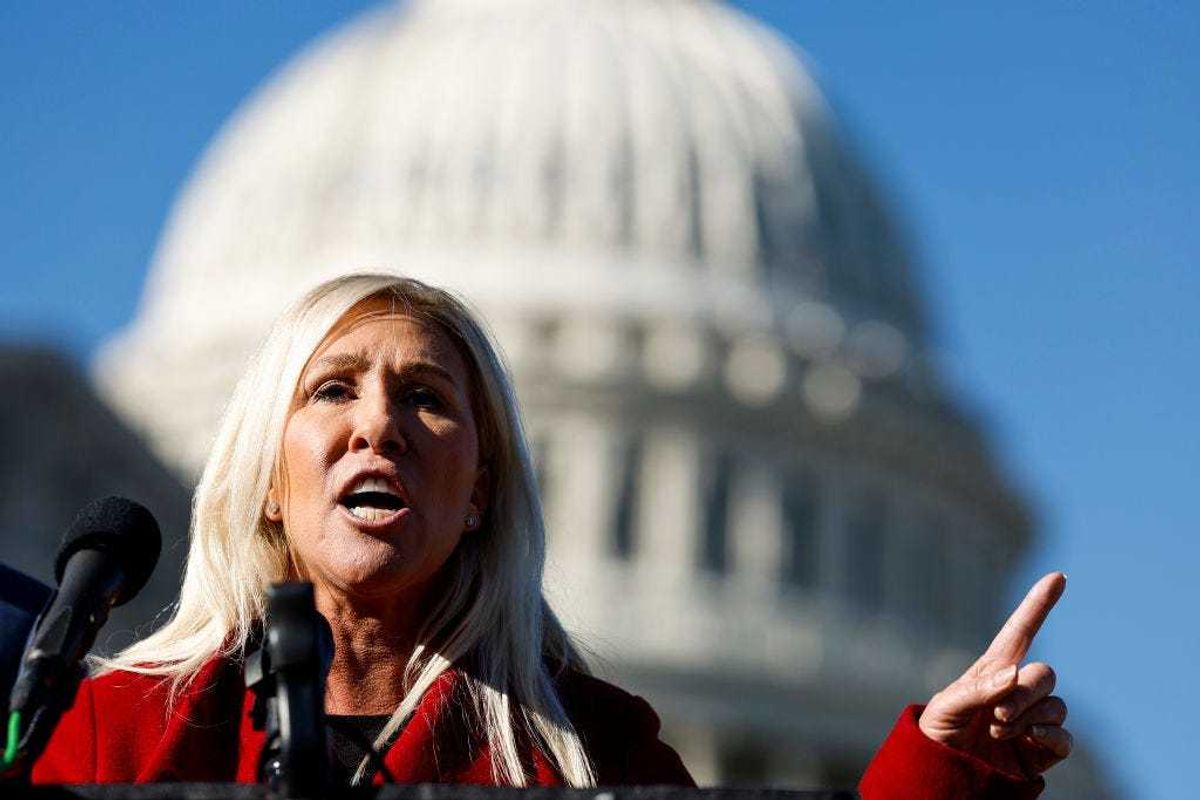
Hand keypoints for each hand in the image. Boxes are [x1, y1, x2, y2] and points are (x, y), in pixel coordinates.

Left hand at [918, 572, 1072, 778]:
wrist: (941, 778)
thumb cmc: (936, 736)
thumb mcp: (945, 708)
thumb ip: (978, 689)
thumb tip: (1014, 674)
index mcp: (991, 671)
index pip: (1020, 632)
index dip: (1038, 604)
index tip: (1058, 576)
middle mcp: (1016, 691)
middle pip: (1043, 674)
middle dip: (1025, 693)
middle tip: (997, 716)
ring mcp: (1032, 719)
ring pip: (1056, 704)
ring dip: (1030, 716)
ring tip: (999, 731)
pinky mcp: (1042, 749)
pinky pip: (1064, 736)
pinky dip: (1052, 736)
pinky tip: (1031, 740)